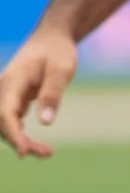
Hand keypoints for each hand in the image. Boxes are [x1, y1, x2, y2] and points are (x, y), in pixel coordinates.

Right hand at [0, 26, 77, 158]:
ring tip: (47, 152)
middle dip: (19, 141)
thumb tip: (45, 122)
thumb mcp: (62, 71)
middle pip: (3, 121)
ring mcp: (7, 93)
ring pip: (5, 122)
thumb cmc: (58, 52)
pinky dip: (21, 133)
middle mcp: (4, 88)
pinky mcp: (13, 98)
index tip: (24, 152)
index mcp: (13, 80)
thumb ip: (52, 95)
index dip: (13, 134)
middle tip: (47, 154)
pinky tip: (35, 145)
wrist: (51, 39)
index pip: (6, 112)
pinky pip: (11, 119)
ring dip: (21, 139)